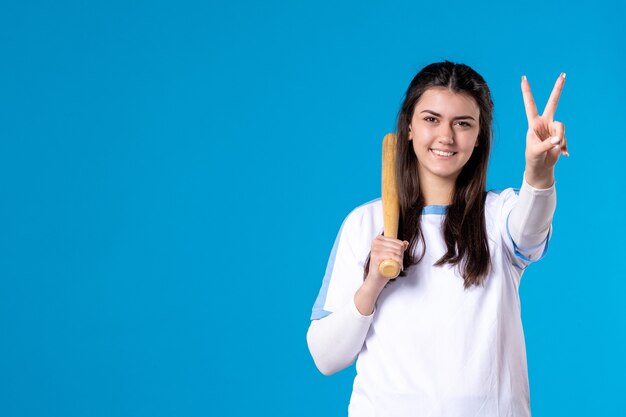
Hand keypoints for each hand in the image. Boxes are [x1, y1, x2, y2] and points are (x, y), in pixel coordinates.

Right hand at [354, 236, 408, 315]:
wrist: (375, 278)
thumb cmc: (382, 267)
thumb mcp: (391, 254)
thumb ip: (397, 247)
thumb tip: (406, 242)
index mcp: (379, 239)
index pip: (397, 241)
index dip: (402, 249)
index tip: (400, 256)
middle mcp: (376, 242)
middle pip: (397, 246)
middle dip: (402, 255)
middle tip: (399, 262)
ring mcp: (375, 248)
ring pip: (396, 251)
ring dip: (401, 259)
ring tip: (399, 264)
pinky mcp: (376, 255)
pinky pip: (392, 255)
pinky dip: (398, 260)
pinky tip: (398, 265)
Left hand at [521, 73, 567, 187]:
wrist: (541, 167)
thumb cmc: (533, 158)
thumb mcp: (535, 151)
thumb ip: (546, 145)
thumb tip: (558, 140)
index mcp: (533, 123)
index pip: (530, 105)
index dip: (527, 92)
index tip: (523, 78)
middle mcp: (544, 122)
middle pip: (553, 103)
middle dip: (558, 89)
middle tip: (563, 74)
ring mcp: (553, 128)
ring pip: (561, 127)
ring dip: (560, 139)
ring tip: (555, 148)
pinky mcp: (561, 136)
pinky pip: (566, 138)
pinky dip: (565, 147)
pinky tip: (563, 154)